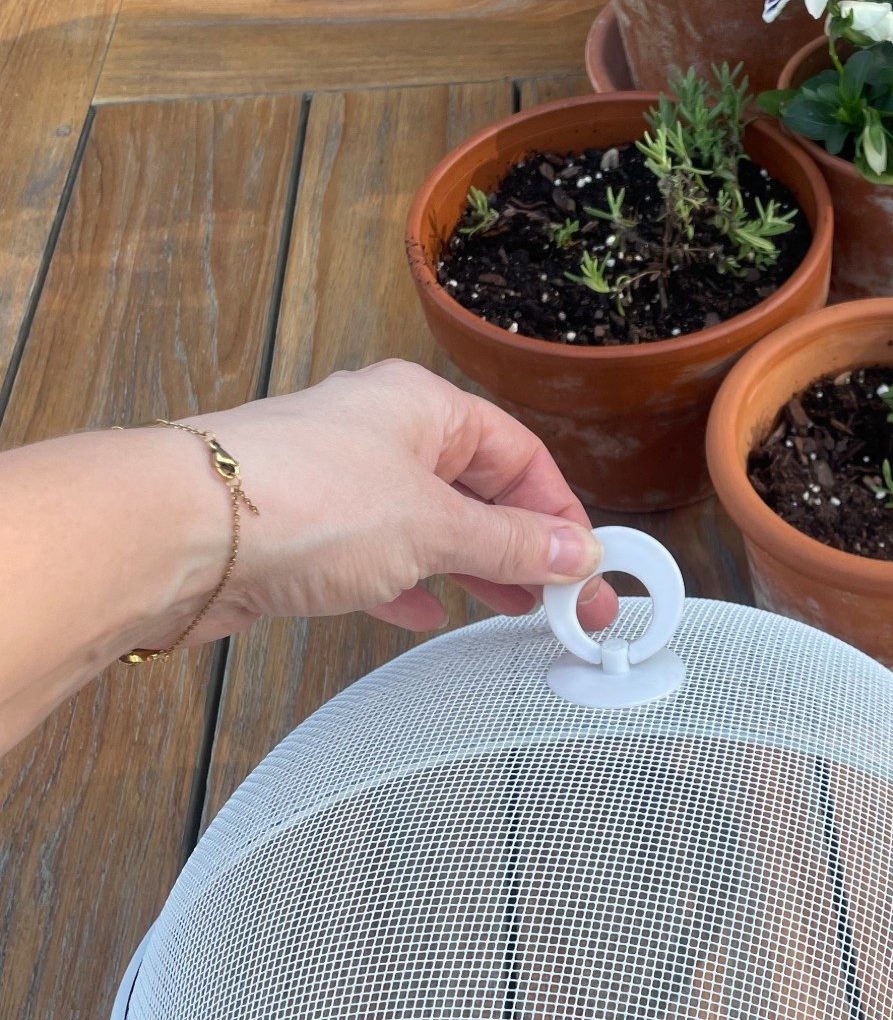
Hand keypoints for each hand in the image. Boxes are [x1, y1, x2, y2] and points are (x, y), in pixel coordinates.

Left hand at [166, 361, 617, 640]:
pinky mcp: (300, 532)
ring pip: (426, 524)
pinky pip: (374, 556)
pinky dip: (409, 583)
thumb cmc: (302, 500)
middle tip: (564, 606)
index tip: (586, 569)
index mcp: (421, 405)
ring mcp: (336, 482)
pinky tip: (426, 613)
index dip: (558, 513)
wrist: (179, 532)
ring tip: (514, 611)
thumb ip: (511, 544)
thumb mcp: (434, 526)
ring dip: (473, 567)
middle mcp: (379, 432)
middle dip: (524, 547)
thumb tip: (576, 553)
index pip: (517, 453)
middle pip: (475, 489)